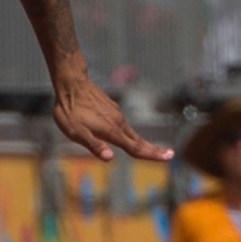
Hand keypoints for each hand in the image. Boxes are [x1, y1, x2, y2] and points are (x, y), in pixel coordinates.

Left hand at [53, 80, 173, 161]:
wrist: (71, 83)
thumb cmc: (70, 110)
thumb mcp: (76, 132)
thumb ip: (93, 145)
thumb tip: (110, 158)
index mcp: (112, 131)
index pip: (135, 147)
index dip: (151, 155)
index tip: (169, 157)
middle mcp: (118, 122)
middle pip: (138, 140)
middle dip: (154, 149)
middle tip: (170, 155)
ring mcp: (115, 113)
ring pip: (130, 132)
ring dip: (141, 142)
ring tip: (150, 150)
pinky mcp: (111, 108)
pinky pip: (122, 124)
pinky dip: (128, 133)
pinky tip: (124, 136)